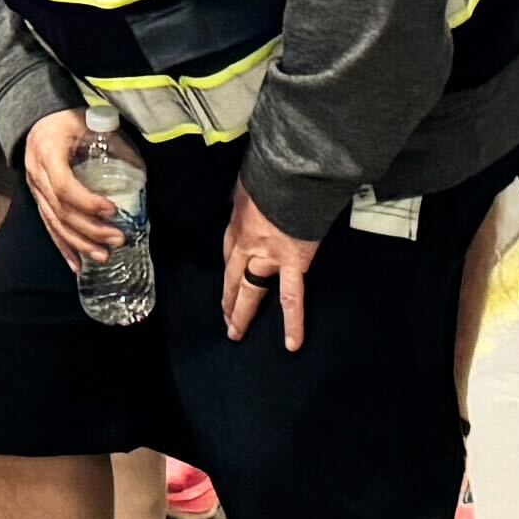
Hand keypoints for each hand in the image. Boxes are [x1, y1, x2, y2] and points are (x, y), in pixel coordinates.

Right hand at [20, 109, 123, 274]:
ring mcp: (34, 189)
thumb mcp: (89, 121)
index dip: (88, 202)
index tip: (112, 210)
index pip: (64, 186)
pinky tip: (78, 264)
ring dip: (80, 244)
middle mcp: (37, 175)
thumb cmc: (67, 118)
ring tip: (104, 257)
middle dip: (90, 229)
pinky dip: (64, 247)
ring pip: (54, 224)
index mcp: (48, 152)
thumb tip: (140, 170)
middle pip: (61, 211)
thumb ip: (112, 142)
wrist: (37, 117)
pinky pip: (49, 227)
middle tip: (118, 239)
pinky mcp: (38, 200)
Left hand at [219, 191, 318, 351]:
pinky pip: (292, 298)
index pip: (229, 254)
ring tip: (236, 333)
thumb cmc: (271, 175)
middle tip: (225, 320)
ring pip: (252, 291)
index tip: (229, 282)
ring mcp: (268, 258)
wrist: (293, 175)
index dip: (229, 269)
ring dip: (242, 313)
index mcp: (237, 225)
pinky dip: (293, 322)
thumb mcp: (246, 185)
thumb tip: (249, 200)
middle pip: (233, 278)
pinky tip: (292, 343)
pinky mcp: (293, 264)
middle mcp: (247, 246)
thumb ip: (247, 198)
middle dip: (228, 300)